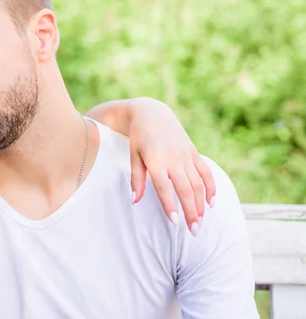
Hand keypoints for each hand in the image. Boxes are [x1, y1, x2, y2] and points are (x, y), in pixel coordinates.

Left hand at [129, 98, 214, 234]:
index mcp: (155, 161)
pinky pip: (205, 172)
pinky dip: (210, 187)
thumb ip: (136, 179)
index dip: (170, 206)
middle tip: (194, 231)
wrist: (151, 113)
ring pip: (198, 184)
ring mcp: (186, 155)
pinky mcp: (193, 152)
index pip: (164, 188)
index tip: (175, 222)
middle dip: (191, 212)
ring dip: (201, 204)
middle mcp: (173, 159)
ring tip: (201, 222)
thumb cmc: (138, 138)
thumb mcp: (133, 156)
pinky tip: (212, 202)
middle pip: (185, 190)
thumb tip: (134, 201)